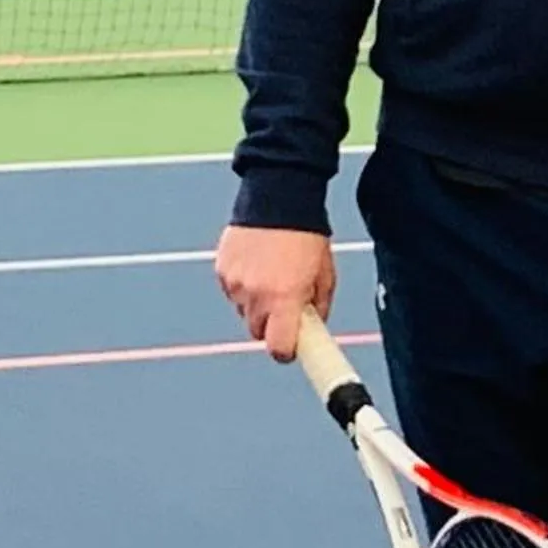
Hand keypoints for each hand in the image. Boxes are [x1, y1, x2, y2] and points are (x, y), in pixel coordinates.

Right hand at [215, 225, 335, 361]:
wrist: (278, 196)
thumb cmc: (307, 234)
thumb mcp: (325, 274)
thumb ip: (318, 306)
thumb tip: (313, 326)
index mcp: (285, 299)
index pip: (279, 348)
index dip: (286, 351)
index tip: (291, 348)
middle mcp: (256, 295)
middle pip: (258, 331)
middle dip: (272, 324)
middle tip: (284, 305)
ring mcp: (235, 283)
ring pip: (244, 311)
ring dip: (256, 303)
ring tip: (271, 275)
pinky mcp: (222, 269)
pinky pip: (232, 291)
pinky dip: (243, 285)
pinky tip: (256, 264)